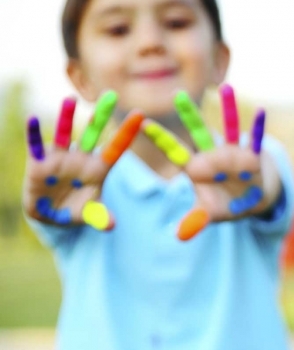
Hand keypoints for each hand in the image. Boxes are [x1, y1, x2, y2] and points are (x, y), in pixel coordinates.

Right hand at [22, 93, 142, 230]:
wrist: (52, 215)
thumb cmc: (77, 210)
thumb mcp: (90, 214)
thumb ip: (100, 216)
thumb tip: (111, 225)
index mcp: (99, 168)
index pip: (116, 148)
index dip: (127, 133)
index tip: (141, 115)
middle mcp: (82, 158)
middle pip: (94, 134)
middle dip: (101, 115)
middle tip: (111, 94)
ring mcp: (61, 158)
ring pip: (66, 134)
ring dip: (67, 118)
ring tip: (70, 99)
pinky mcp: (40, 163)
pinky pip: (36, 146)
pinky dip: (34, 134)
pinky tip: (32, 120)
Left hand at [142, 85, 276, 240]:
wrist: (254, 198)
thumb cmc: (228, 204)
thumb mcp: (211, 213)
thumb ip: (196, 220)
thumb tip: (178, 236)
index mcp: (197, 169)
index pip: (175, 152)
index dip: (160, 138)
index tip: (141, 122)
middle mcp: (213, 156)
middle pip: (198, 133)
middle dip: (189, 115)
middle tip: (177, 95)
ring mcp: (234, 153)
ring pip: (229, 127)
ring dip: (228, 109)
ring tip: (226, 88)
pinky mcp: (254, 155)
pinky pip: (256, 139)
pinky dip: (259, 127)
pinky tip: (262, 111)